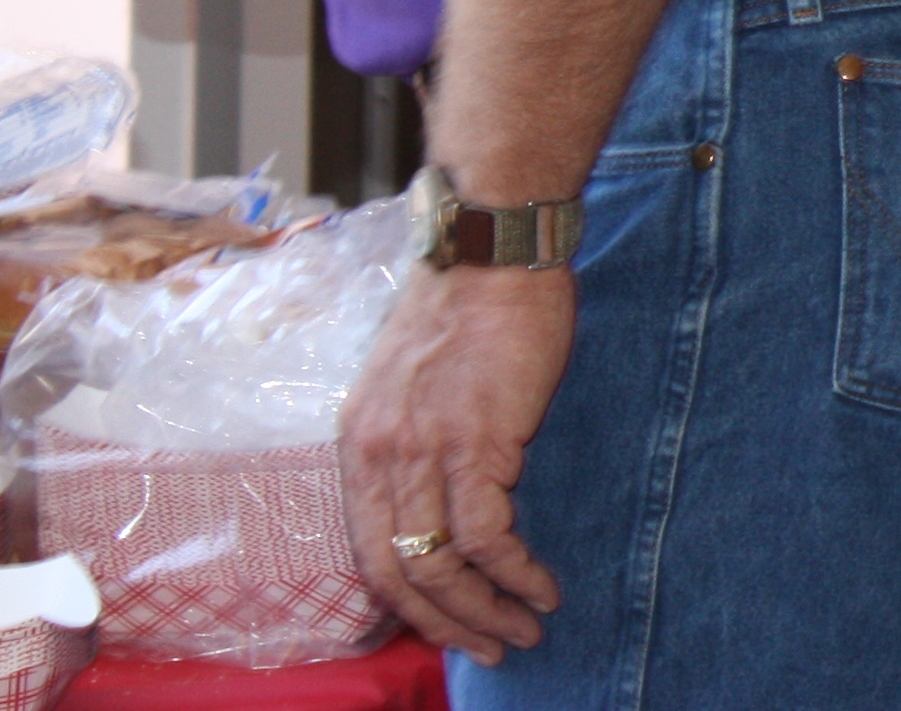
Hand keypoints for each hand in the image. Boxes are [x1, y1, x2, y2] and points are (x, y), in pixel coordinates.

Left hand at [340, 262, 572, 663]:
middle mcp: (379, 454)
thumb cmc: (471, 304)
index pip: (366, 550)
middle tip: (488, 649)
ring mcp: (422, 450)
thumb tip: (444, 490)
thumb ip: (415, 436)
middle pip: (397, 572)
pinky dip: (515, 574)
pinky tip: (542, 588)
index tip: (447, 623)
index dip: (408, 601)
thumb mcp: (415, 378)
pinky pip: (488, 536)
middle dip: (445, 624)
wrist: (494, 251)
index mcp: (359, 441)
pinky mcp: (475, 442)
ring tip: (523, 631)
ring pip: (439, 565)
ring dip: (484, 611)